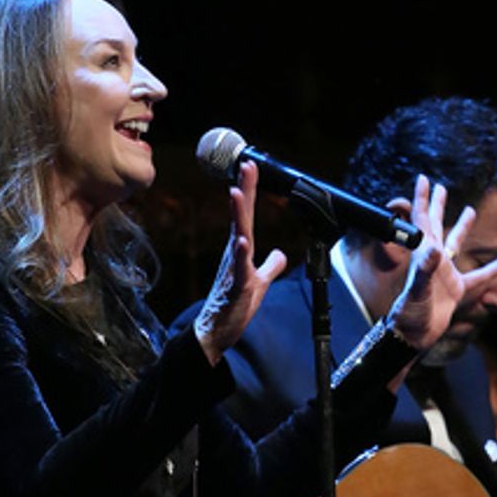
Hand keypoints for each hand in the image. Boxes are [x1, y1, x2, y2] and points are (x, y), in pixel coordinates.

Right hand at [194, 161, 287, 364]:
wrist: (215, 331)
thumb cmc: (234, 306)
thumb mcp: (259, 283)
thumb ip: (271, 266)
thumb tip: (281, 254)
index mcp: (240, 251)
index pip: (247, 216)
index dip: (250, 191)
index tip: (250, 166)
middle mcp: (234, 255)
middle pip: (242, 218)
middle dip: (245, 191)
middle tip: (246, 165)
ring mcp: (233, 269)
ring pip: (238, 237)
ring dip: (238, 216)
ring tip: (238, 193)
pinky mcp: (235, 287)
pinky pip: (239, 269)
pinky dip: (241, 254)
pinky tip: (242, 241)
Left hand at [386, 175, 496, 350]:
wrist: (412, 337)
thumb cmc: (410, 315)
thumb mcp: (418, 291)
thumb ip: (425, 270)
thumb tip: (435, 249)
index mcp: (423, 255)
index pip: (421, 221)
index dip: (422, 199)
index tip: (424, 179)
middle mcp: (432, 261)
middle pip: (435, 226)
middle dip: (437, 206)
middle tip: (441, 186)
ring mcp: (444, 275)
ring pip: (455, 245)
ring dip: (461, 228)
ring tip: (470, 211)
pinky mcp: (455, 291)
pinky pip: (476, 278)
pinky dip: (489, 271)